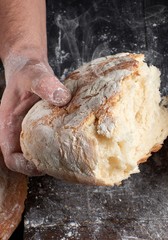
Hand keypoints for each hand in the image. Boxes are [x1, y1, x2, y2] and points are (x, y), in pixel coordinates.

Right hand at [0, 55, 70, 175]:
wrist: (31, 66)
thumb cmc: (26, 71)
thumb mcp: (33, 75)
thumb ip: (44, 84)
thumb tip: (62, 98)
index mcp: (9, 126)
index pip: (11, 157)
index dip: (25, 166)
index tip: (43, 165)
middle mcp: (21, 132)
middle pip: (29, 161)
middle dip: (46, 166)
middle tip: (67, 164)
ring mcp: (34, 131)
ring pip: (43, 154)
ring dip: (56, 158)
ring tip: (75, 155)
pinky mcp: (47, 127)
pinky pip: (54, 142)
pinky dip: (64, 145)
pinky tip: (78, 141)